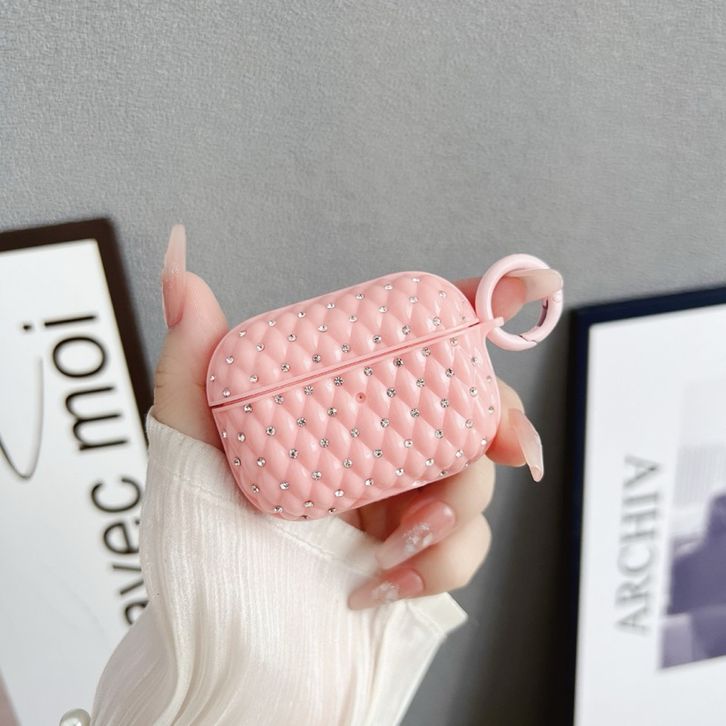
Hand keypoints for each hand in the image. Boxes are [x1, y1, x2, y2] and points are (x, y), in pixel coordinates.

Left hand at [154, 226, 562, 609]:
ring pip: (477, 476)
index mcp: (338, 406)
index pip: (412, 346)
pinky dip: (444, 562)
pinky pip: (467, 546)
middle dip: (499, 417)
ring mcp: (400, 500)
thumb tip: (179, 264)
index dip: (475, 310)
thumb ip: (194, 359)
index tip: (526, 285)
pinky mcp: (417, 554)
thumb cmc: (201, 544)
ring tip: (401, 534)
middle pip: (467, 406)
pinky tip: (387, 578)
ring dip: (461, 502)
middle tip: (502, 439)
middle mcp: (375, 445)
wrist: (224, 649)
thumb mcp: (190, 443)